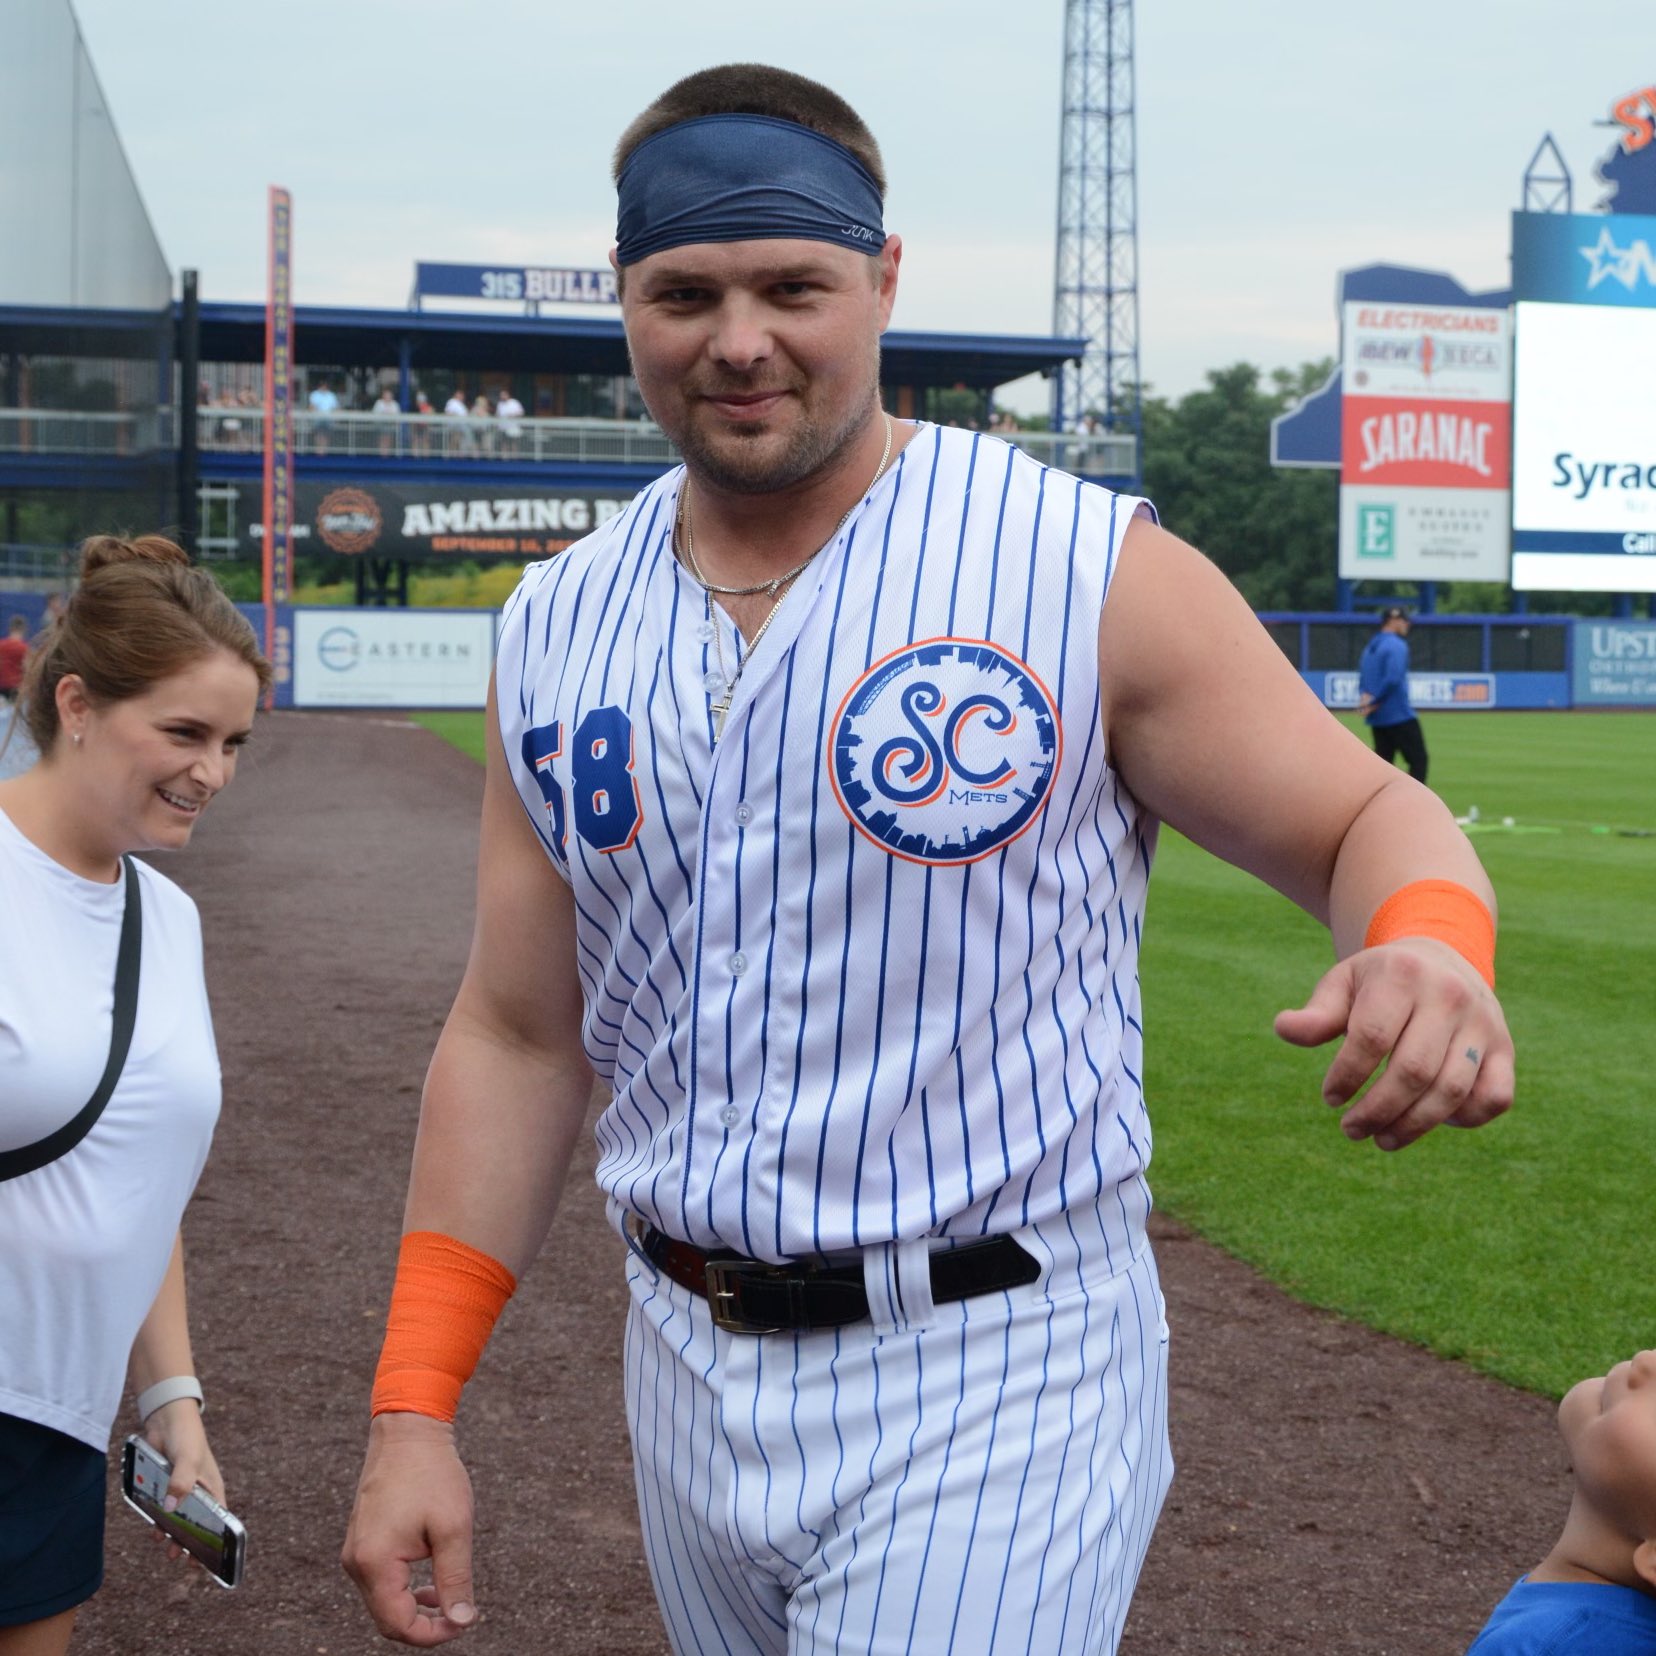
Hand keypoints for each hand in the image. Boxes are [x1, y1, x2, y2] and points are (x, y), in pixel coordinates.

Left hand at [142, 1399, 222, 1565]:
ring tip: (166, 1549)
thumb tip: (170, 1509)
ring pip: (179, 1520)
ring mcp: (180, 1491)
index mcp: (212, 1488)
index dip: (215, 1539)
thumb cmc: (187, 1438)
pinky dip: (159, 1521)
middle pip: (197, 1524)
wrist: (167, 1420)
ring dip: (173, 1535)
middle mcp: (198, 1493)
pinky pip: (163, 1510)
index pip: (218, 1519)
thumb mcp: (188, 1461)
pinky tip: (154, 1529)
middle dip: (190, 1542)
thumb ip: (180, 1483)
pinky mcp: (164, 1488)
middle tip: (179, 1557)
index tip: (208, 1559)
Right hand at [342, 1413, 477, 1644]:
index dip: (433, 1634)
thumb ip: (455, 1579)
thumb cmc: (432, 1473)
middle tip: (460, 1613)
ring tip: (447, 1595)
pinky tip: (431, 1579)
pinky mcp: (361, 1542)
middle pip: (387, 1618)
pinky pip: (380, 1581)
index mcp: (375, 1562)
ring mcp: (355, 1552)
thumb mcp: (454, 1527)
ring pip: (383, 1601)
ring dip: (414, 1607)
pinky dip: (405, 1588)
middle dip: (424, 1624)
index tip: (464, 1622)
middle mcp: (356, 1562)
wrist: (409, 1430)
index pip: (397, 1625)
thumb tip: (462, 1621)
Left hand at [1274, 937, 1513, 1149]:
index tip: (1330, 1098)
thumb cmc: (1380, 981)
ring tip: (1382, 1139)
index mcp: (1403, 976)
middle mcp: (1450, 996)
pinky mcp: (1506, 1049)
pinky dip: (1465, 1119)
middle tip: (1351, 1129)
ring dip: (1414, 1125)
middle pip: (1413, 1070)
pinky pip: (1495, 1097)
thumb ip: (1317, 1013)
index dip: (1347, 1075)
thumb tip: (1284, 1029)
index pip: (1372, 1037)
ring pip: (1452, 1090)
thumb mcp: (1343, 983)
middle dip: (1377, 1110)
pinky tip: (1431, 1121)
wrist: (1441, 958)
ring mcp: (1484, 1024)